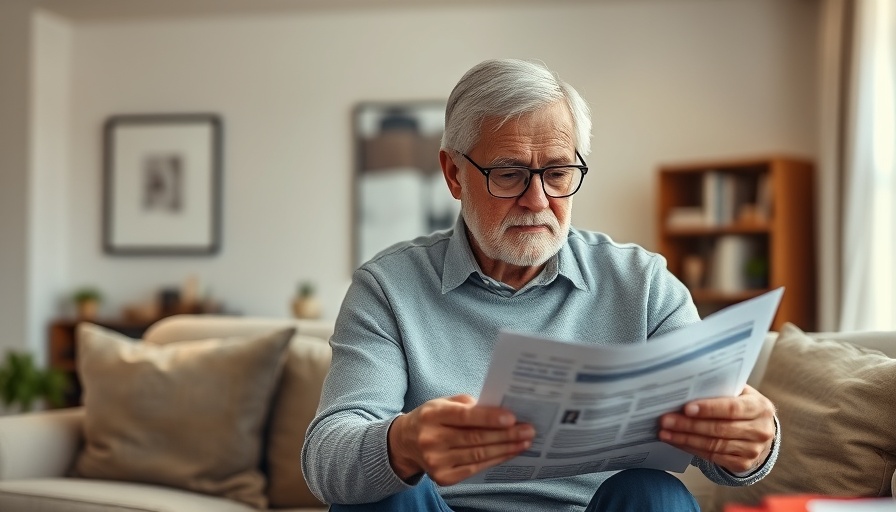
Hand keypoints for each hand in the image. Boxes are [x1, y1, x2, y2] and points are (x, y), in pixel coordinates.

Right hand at [388, 394, 534, 484]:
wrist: (405, 443)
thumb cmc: (432, 418)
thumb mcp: (442, 403)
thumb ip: (466, 404)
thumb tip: (498, 410)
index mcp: (431, 415)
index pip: (464, 416)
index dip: (489, 418)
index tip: (512, 418)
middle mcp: (431, 440)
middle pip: (475, 438)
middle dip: (505, 435)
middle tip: (528, 430)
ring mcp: (436, 461)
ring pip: (478, 455)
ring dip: (505, 448)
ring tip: (524, 441)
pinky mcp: (443, 477)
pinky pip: (475, 468)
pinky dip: (495, 460)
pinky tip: (509, 452)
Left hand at [658, 385, 775, 473]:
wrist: (760, 431)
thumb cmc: (743, 406)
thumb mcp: (740, 393)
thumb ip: (721, 390)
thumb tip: (688, 388)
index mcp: (760, 407)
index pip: (732, 408)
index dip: (708, 409)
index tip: (686, 408)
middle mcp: (760, 430)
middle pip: (719, 429)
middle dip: (688, 425)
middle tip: (665, 421)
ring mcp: (753, 450)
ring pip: (713, 445)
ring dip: (685, 439)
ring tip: (665, 433)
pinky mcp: (743, 464)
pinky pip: (712, 457)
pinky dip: (692, 449)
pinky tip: (677, 442)